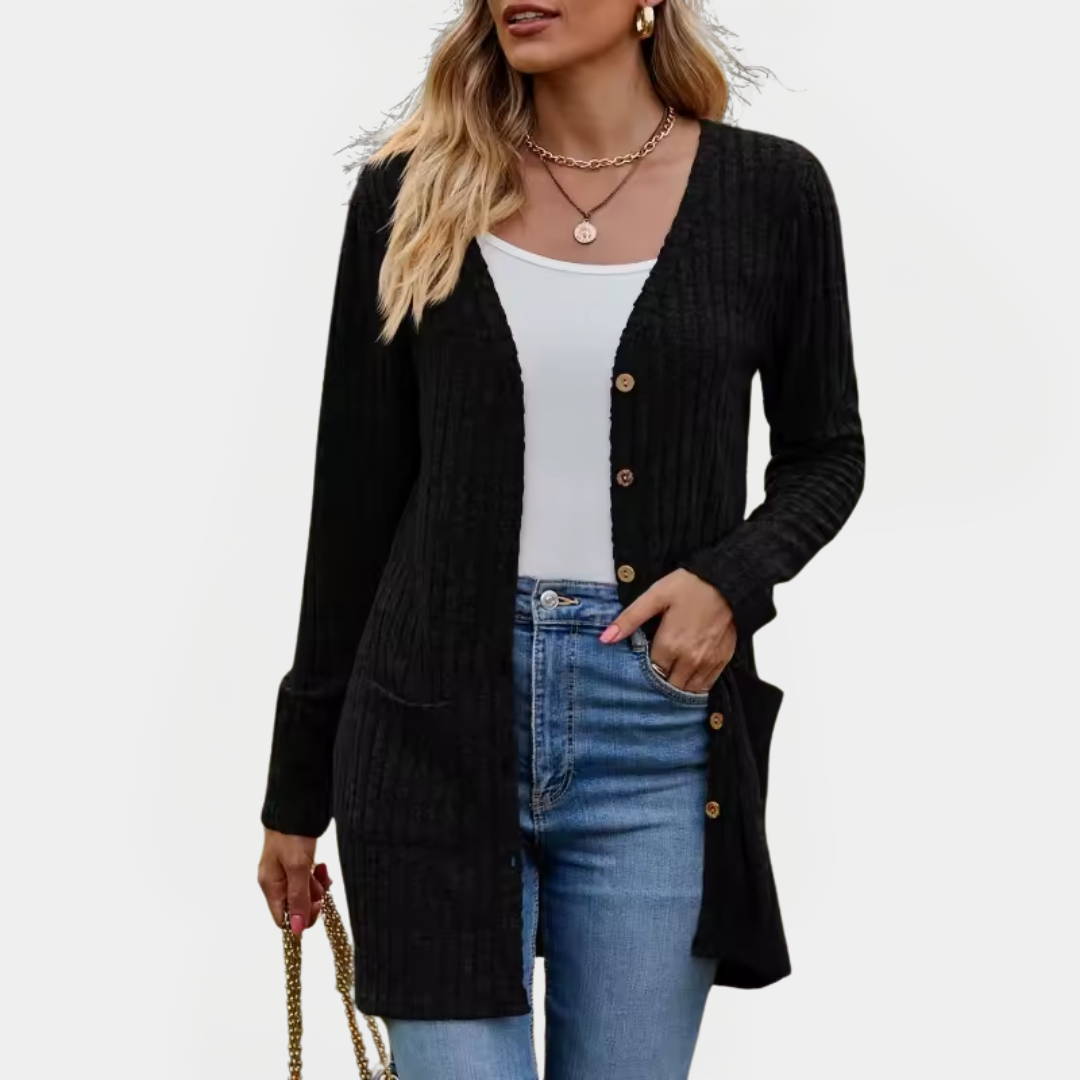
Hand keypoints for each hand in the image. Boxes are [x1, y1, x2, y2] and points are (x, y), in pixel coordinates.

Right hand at [258, 829, 331, 935]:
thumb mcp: (298, 867)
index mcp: (270, 886)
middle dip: (312, 899)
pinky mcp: (295, 864)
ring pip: (304, 893)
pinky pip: (307, 880)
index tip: (317, 905)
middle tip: (321, 883)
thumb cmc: (291, 833)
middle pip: (295, 907)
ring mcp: (284, 873)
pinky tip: (320, 866)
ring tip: (321, 869)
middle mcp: (275, 883)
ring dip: (317, 886)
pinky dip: (316, 876)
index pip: (283, 919)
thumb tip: (297, 930)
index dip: (301, 918)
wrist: (295, 805)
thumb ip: (298, 898)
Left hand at [599, 568, 736, 694]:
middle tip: (656, 669)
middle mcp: (689, 660)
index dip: (645, 669)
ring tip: (671, 675)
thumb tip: (605, 639)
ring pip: (688, 689)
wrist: (727, 582)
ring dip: (678, 685)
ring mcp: (708, 662)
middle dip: (661, 680)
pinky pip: (707, 684)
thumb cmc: (689, 587)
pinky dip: (696, 685)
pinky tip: (688, 676)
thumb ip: (630, 620)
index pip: (651, 672)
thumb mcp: (655, 597)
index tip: (643, 661)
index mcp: (670, 646)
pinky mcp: (723, 660)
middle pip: (669, 685)